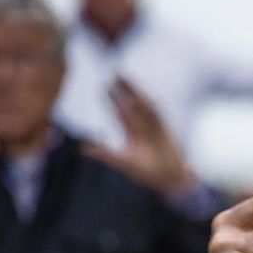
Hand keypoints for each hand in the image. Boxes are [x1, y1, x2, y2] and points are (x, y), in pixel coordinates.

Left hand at [84, 76, 196, 196]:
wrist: (169, 178)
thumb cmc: (146, 172)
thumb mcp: (122, 161)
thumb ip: (105, 153)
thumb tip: (84, 148)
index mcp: (132, 132)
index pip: (120, 112)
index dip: (113, 100)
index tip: (105, 87)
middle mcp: (143, 126)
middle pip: (132, 104)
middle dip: (124, 90)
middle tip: (114, 74)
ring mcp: (154, 126)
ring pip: (143, 105)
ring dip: (135, 92)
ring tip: (126, 79)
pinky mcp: (164, 128)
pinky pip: (155, 113)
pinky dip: (148, 104)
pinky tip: (141, 94)